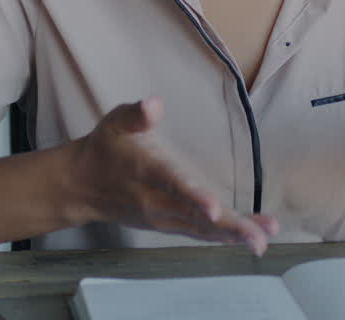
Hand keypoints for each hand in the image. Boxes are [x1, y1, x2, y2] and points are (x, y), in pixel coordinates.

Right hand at [70, 97, 278, 254]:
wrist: (81, 185)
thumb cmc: (105, 148)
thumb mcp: (115, 122)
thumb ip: (136, 114)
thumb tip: (153, 104)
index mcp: (146, 171)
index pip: (172, 185)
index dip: (193, 197)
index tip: (214, 209)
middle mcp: (155, 201)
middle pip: (195, 217)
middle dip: (229, 228)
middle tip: (259, 239)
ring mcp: (162, 218)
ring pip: (200, 230)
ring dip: (233, 235)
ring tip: (263, 240)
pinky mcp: (167, 225)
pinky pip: (198, 234)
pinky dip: (224, 237)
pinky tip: (249, 238)